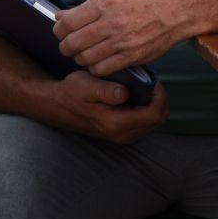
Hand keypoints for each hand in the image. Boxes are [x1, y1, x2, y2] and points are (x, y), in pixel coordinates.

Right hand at [53, 72, 168, 143]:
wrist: (57, 106)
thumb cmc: (72, 92)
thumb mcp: (86, 86)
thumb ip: (106, 91)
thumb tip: (124, 93)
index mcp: (115, 123)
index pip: (153, 115)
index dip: (160, 97)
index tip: (154, 81)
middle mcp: (121, 134)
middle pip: (158, 120)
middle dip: (160, 100)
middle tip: (152, 83)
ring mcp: (122, 137)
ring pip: (153, 123)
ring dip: (154, 105)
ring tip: (144, 88)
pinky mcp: (121, 134)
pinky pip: (145, 124)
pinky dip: (147, 110)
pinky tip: (138, 96)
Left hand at [54, 0, 186, 77]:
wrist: (179, 9)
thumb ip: (88, 6)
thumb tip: (61, 16)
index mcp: (105, 4)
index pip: (67, 23)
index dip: (58, 31)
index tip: (61, 32)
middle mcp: (111, 23)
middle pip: (72, 43)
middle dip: (66, 47)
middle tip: (71, 46)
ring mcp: (122, 42)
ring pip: (85, 58)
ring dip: (81, 58)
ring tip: (87, 53)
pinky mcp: (132, 56)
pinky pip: (102, 69)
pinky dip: (96, 67)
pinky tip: (101, 60)